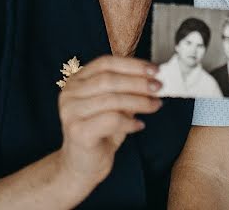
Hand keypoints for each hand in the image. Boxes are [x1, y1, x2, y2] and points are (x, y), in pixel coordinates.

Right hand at [56, 55, 162, 188]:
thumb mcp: (114, 106)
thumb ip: (126, 90)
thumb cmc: (100, 133)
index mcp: (77, 81)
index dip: (132, 64)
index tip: (154, 69)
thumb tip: (153, 79)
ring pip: (111, 99)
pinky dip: (129, 122)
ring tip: (155, 105)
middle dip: (138, 82)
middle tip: (159, 87)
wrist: (83, 165)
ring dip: (139, 101)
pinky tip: (139, 126)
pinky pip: (110, 120)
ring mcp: (70, 112)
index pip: (105, 63)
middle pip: (109, 80)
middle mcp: (69, 94)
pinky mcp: (77, 131)